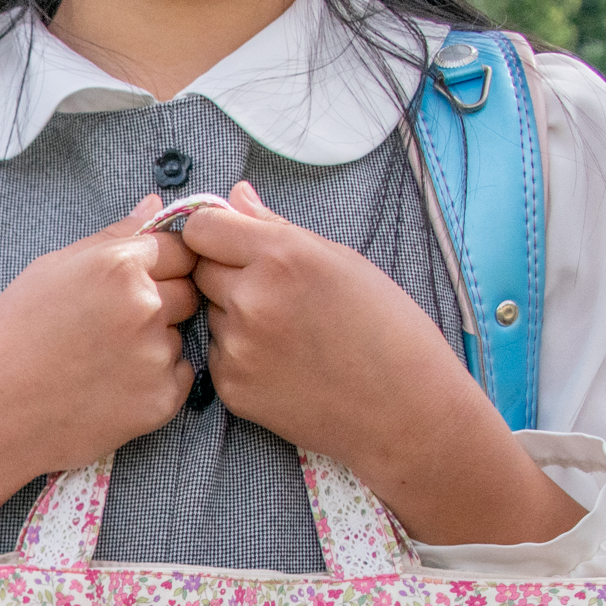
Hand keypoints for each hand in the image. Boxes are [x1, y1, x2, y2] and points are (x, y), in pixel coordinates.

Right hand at [0, 195, 198, 544]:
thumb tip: (154, 205)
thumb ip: (111, 238)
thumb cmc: (10, 340)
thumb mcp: (49, 271)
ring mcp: (156, 357)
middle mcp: (145, 307)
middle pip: (188, 291)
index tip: (137, 283)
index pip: (179, 248)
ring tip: (102, 362)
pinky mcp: (160, 402)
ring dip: (154, 344)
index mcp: (119, 266)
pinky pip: (177, 378)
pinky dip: (154, 382)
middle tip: (111, 327)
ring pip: (178, 336)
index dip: (160, 264)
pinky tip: (111, 388)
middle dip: (162, 302)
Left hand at [185, 181, 583, 546]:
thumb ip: (276, 228)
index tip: (229, 241)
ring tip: (288, 333)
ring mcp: (237, 348)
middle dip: (225, 273)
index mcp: (282, 256)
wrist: (403, 409)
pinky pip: (219, 355)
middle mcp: (251, 299)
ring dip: (234, 315)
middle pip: (201, 270)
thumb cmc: (387, 329)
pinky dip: (240, 355)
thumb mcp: (342, 261)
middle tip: (273, 291)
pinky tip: (284, 364)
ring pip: (211, 314)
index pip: (203, 227)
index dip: (214, 232)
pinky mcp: (232, 388)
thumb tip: (234, 196)